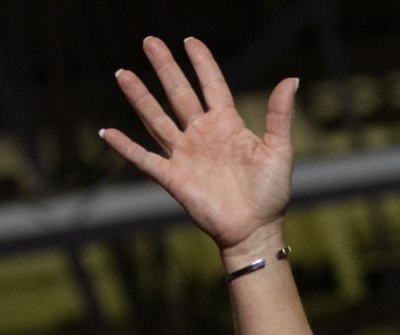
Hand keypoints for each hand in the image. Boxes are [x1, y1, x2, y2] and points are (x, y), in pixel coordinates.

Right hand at [100, 37, 297, 265]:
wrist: (254, 229)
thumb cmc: (271, 193)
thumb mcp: (279, 149)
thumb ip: (279, 114)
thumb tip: (291, 78)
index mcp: (227, 124)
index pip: (211, 85)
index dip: (201, 62)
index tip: (189, 41)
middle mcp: (202, 134)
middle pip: (178, 93)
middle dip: (165, 68)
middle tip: (150, 41)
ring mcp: (185, 154)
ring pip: (157, 118)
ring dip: (140, 97)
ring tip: (123, 74)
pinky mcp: (173, 177)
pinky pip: (144, 159)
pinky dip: (125, 146)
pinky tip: (108, 132)